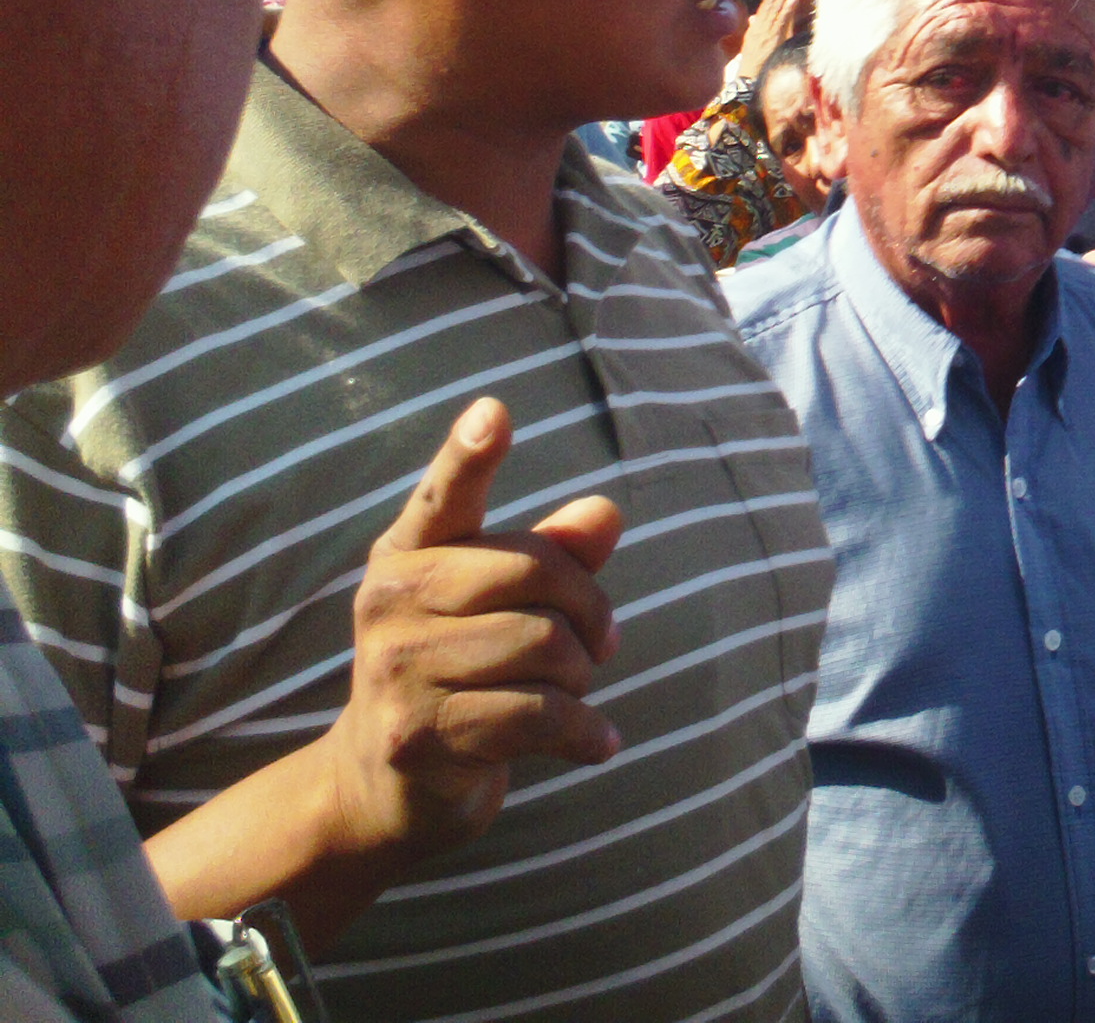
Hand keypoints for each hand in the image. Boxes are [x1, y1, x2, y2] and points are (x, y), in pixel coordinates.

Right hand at [311, 397, 623, 866]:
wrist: (385, 785)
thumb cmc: (461, 667)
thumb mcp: (503, 603)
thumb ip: (555, 553)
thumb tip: (605, 513)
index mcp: (409, 552)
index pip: (447, 494)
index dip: (471, 455)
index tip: (495, 413)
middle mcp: (391, 601)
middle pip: (535, 573)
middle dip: (589, 610)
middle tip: (599, 643)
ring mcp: (396, 669)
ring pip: (545, 647)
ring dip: (582, 676)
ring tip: (572, 691)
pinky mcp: (419, 735)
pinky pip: (541, 715)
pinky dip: (587, 732)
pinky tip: (599, 742)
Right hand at [733, 0, 814, 84]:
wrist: (746, 84)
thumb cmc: (751, 67)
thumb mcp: (750, 44)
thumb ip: (754, 29)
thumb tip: (753, 17)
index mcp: (756, 26)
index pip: (767, 2)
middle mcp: (760, 25)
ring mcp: (765, 31)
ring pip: (776, 6)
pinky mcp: (770, 39)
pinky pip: (780, 21)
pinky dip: (787, 8)